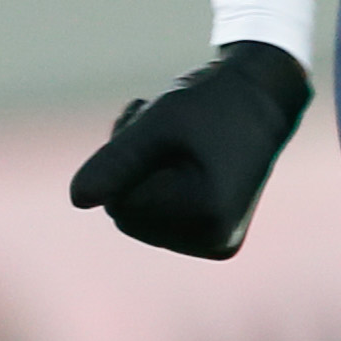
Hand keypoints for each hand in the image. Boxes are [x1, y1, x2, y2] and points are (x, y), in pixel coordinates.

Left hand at [68, 40, 309, 258]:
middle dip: (131, 169)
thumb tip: (76, 200)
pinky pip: (160, 221)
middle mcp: (215, 240)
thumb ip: (116, 159)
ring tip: (170, 140)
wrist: (264, 96)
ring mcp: (217, 244)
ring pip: (140, 219)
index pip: (120, 204)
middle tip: (156, 125)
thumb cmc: (212, 101)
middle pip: (128, 216)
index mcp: (206, 214)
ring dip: (142, 175)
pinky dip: (159, 187)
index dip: (123, 158)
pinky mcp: (215, 239)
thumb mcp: (159, 119)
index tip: (147, 118)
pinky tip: (180, 159)